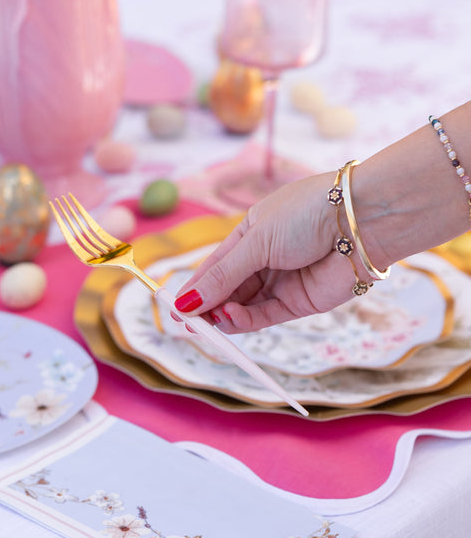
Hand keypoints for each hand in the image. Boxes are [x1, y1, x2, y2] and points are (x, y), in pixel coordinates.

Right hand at [174, 172, 360, 332]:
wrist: (362, 221)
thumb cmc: (308, 214)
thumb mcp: (255, 242)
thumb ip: (222, 276)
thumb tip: (186, 301)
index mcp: (250, 234)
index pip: (214, 266)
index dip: (194, 287)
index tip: (175, 307)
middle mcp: (265, 258)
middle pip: (226, 290)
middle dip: (206, 307)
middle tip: (187, 324)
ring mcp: (282, 281)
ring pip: (243, 306)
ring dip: (224, 315)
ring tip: (209, 320)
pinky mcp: (300, 302)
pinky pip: (265, 316)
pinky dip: (245, 320)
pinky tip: (231, 317)